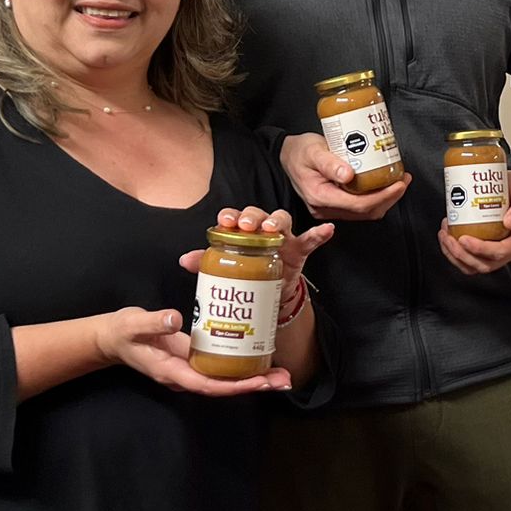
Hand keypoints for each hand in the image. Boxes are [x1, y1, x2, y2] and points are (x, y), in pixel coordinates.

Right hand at [94, 307, 292, 395]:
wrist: (113, 338)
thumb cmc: (122, 332)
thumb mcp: (133, 324)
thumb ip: (153, 323)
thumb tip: (175, 319)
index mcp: (171, 372)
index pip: (208, 385)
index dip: (235, 385)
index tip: (260, 382)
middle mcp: (185, 375)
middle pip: (224, 387)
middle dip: (254, 385)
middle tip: (283, 381)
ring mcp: (191, 369)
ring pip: (226, 379)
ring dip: (254, 378)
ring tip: (282, 375)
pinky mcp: (195, 359)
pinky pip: (222, 367)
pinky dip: (242, 366)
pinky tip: (261, 359)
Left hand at [176, 205, 335, 304]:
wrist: (268, 296)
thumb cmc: (245, 274)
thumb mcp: (226, 269)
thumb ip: (206, 262)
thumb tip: (184, 260)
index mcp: (243, 233)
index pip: (236, 218)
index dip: (231, 216)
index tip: (224, 220)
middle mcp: (262, 230)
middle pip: (259, 214)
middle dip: (253, 216)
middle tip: (246, 225)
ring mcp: (283, 239)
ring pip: (283, 221)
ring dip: (278, 220)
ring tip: (273, 227)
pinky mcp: (299, 250)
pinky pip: (311, 239)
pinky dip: (319, 233)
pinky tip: (327, 230)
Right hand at [281, 132, 409, 221]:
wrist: (288, 155)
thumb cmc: (299, 151)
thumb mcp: (312, 150)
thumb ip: (329, 162)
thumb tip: (348, 175)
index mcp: (320, 196)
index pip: (358, 204)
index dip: (382, 196)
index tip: (398, 184)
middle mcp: (325, 208)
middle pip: (365, 211)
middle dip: (389, 198)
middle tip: (403, 180)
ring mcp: (330, 209)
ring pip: (365, 212)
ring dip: (385, 199)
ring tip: (398, 180)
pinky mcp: (336, 205)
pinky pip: (360, 207)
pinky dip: (376, 197)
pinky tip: (384, 184)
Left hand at [438, 168, 510, 275]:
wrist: (509, 190)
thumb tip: (510, 222)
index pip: (501, 252)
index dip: (481, 249)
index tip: (464, 239)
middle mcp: (509, 251)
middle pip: (484, 264)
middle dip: (462, 254)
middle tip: (449, 238)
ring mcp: (495, 254)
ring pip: (473, 266)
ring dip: (454, 255)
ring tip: (445, 236)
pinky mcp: (483, 253)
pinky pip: (467, 262)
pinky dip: (453, 254)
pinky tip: (446, 239)